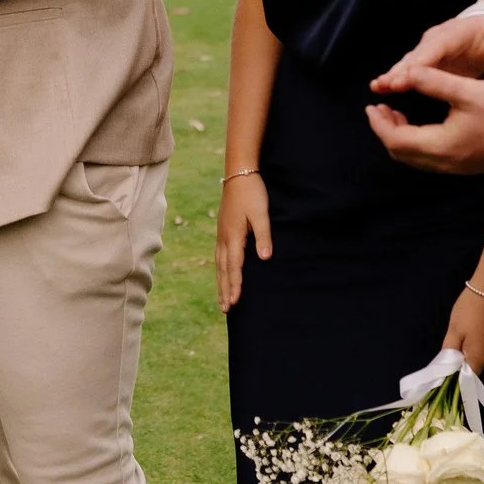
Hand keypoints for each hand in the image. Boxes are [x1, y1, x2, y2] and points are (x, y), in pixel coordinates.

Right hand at [214, 172, 269, 311]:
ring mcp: (221, 234)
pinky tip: (221, 273)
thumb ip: (263, 236)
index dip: (235, 285)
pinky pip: (219, 255)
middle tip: (225, 309)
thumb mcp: (261, 214)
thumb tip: (264, 258)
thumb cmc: (252, 193)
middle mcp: (224, 238)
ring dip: (221, 282)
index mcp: (233, 236)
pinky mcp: (223, 229)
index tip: (234, 302)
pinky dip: (220, 269)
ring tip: (221, 298)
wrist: (239, 174)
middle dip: (224, 289)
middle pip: (223, 269)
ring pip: (219, 264)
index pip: (234, 266)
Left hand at [365, 65, 483, 174]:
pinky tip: (421, 125)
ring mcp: (456, 168)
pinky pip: (430, 159)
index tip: (372, 106)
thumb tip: (406, 73)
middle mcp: (445, 163)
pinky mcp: (466, 166)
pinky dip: (417, 143)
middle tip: (381, 108)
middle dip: (386, 131)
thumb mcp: (467, 90)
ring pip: (415, 158)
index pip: (396, 140)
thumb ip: (433, 82)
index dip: (379, 124)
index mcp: (442, 146)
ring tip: (397, 113)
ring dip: (401, 137)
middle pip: (402, 153)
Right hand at [374, 2, 483, 95]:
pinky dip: (395, 78)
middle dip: (400, 70)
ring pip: (409, 63)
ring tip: (377, 86)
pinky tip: (381, 88)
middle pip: (416, 56)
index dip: (421, 61)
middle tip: (384, 84)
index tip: (407, 73)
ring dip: (393, 74)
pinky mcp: (426, 61)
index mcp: (454, 34)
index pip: (435, 48)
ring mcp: (429, 50)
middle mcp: (436, 40)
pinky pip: (409, 70)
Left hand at [443, 281, 483, 370]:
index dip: (459, 369)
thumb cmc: (471, 309)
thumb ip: (450, 350)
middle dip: (467, 352)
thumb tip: (448, 367)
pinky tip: (483, 318)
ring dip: (478, 342)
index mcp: (480, 357)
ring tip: (471, 323)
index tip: (452, 357)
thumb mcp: (454, 329)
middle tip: (460, 333)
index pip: (468, 374)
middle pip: (478, 361)